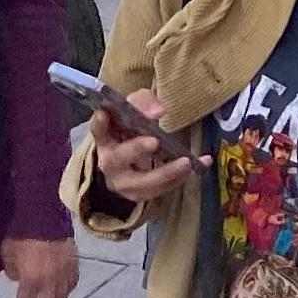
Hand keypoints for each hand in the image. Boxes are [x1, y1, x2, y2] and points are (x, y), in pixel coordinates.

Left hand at [4, 235, 77, 297]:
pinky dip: (66, 288)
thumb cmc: (22, 234)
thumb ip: (12, 270)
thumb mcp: (8, 253)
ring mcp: (63, 274)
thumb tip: (18, 277)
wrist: (45, 214)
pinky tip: (62, 287)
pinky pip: (72, 284)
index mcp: (31, 281)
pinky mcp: (74, 264)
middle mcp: (49, 282)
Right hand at [92, 91, 198, 205]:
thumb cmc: (130, 131)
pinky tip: (200, 165)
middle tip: (154, 142)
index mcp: (105, 138)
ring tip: (186, 162)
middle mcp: (109, 162)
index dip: (100, 123)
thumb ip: (144, 103)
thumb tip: (159, 110)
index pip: (97, 130)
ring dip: (165, 173)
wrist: (127, 164)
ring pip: (141, 182)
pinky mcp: (139, 194)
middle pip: (117, 159)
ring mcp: (123, 182)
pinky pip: (160, 190)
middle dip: (136, 149)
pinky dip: (181, 179)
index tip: (104, 114)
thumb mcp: (135, 110)